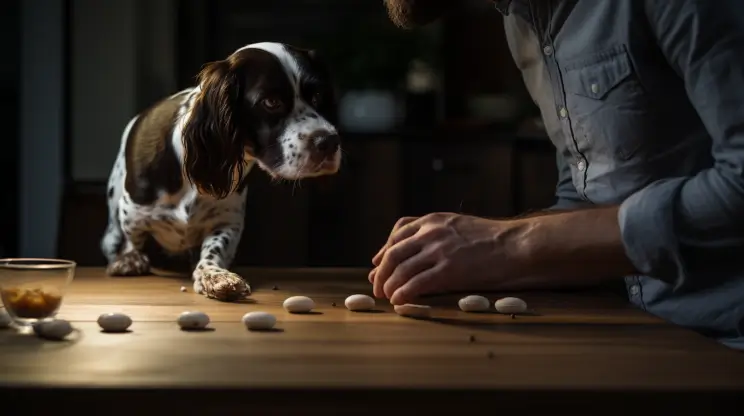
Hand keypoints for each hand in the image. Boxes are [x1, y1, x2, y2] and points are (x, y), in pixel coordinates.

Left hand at [369, 212, 528, 304]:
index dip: (384, 251)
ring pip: (401, 269)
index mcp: (433, 220)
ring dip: (389, 285)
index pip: (397, 234)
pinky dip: (403, 293)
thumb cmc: (492, 239)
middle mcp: (431, 233)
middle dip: (382, 271)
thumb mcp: (459, 225)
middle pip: (394, 252)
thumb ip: (437, 233)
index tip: (377, 264)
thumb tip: (418, 251)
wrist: (516, 245)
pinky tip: (398, 301)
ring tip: (386, 296)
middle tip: (377, 286)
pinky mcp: (449, 270)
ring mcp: (439, 251)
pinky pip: (417, 283)